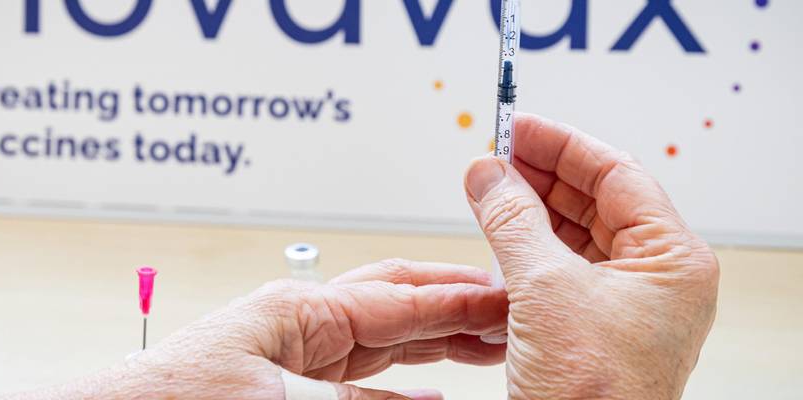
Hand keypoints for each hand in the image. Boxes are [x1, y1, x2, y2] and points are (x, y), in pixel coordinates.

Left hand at [5, 260, 507, 399]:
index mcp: (299, 312)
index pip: (401, 300)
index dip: (462, 301)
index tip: (512, 301)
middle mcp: (301, 326)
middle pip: (399, 305)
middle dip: (458, 307)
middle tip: (515, 314)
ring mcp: (295, 356)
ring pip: (385, 339)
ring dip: (439, 340)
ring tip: (492, 343)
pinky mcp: (287, 384)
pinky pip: (362, 378)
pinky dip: (405, 381)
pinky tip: (436, 390)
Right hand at [465, 113, 718, 398]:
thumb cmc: (596, 397)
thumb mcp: (545, 289)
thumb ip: (513, 220)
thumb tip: (489, 173)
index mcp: (674, 262)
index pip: (619, 175)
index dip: (564, 145)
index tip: (519, 127)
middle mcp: (659, 281)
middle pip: (599, 202)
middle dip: (542, 176)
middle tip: (496, 157)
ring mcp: (629, 308)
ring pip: (578, 237)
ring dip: (532, 213)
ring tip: (489, 192)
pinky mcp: (598, 331)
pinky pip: (565, 273)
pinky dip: (530, 252)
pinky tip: (499, 239)